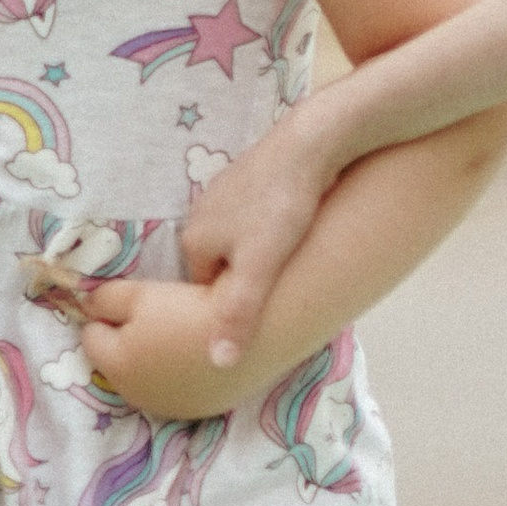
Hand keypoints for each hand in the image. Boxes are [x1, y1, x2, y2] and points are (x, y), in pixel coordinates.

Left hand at [57, 271, 264, 422]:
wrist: (255, 332)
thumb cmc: (191, 308)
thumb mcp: (141, 293)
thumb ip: (104, 300)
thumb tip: (89, 308)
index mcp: (115, 366)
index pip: (90, 336)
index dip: (106, 315)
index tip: (130, 302)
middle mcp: (135, 396)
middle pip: (115, 362)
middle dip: (125, 340)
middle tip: (156, 316)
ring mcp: (167, 408)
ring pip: (143, 379)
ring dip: (149, 360)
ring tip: (176, 335)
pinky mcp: (197, 411)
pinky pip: (173, 391)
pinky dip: (176, 376)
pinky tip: (194, 357)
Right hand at [178, 121, 336, 366]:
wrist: (312, 141)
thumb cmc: (284, 206)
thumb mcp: (260, 268)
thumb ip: (238, 314)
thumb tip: (219, 364)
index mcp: (193, 240)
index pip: (205, 290)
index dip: (234, 301)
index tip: (265, 301)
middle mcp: (200, 216)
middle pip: (221, 265)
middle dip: (247, 277)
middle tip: (283, 278)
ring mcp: (222, 194)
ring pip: (239, 241)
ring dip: (261, 252)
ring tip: (292, 252)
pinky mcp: (248, 178)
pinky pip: (253, 218)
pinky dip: (270, 226)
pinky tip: (295, 223)